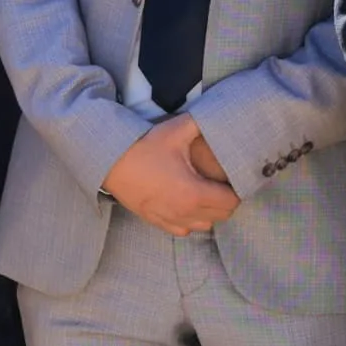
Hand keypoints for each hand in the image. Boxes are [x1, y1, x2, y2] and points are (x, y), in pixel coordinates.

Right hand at [102, 120, 240, 236]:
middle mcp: (184, 212)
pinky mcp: (156, 221)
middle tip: (220, 184)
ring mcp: (169, 219)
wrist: (110, 162)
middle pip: (221, 216)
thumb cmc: (143, 147)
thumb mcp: (175, 131)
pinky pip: (183, 230)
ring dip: (209, 213)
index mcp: (194, 192)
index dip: (236, 190)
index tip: (231, 179)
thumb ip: (201, 123)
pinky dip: (190, 221)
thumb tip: (219, 115)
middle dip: (226, 201)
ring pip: (204, 226)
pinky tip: (185, 204)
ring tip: (205, 194)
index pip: (231, 202)